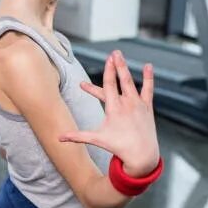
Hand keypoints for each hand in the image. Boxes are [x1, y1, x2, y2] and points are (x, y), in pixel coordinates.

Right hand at [59, 50, 159, 176]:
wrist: (142, 155)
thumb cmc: (117, 146)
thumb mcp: (96, 139)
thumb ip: (77, 136)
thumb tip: (58, 138)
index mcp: (114, 109)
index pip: (109, 85)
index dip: (108, 71)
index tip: (107, 59)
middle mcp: (127, 104)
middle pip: (121, 80)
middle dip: (117, 65)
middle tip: (114, 53)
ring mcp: (138, 104)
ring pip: (131, 82)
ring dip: (126, 68)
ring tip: (122, 56)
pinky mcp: (147, 107)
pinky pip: (148, 89)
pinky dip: (148, 77)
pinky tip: (148, 66)